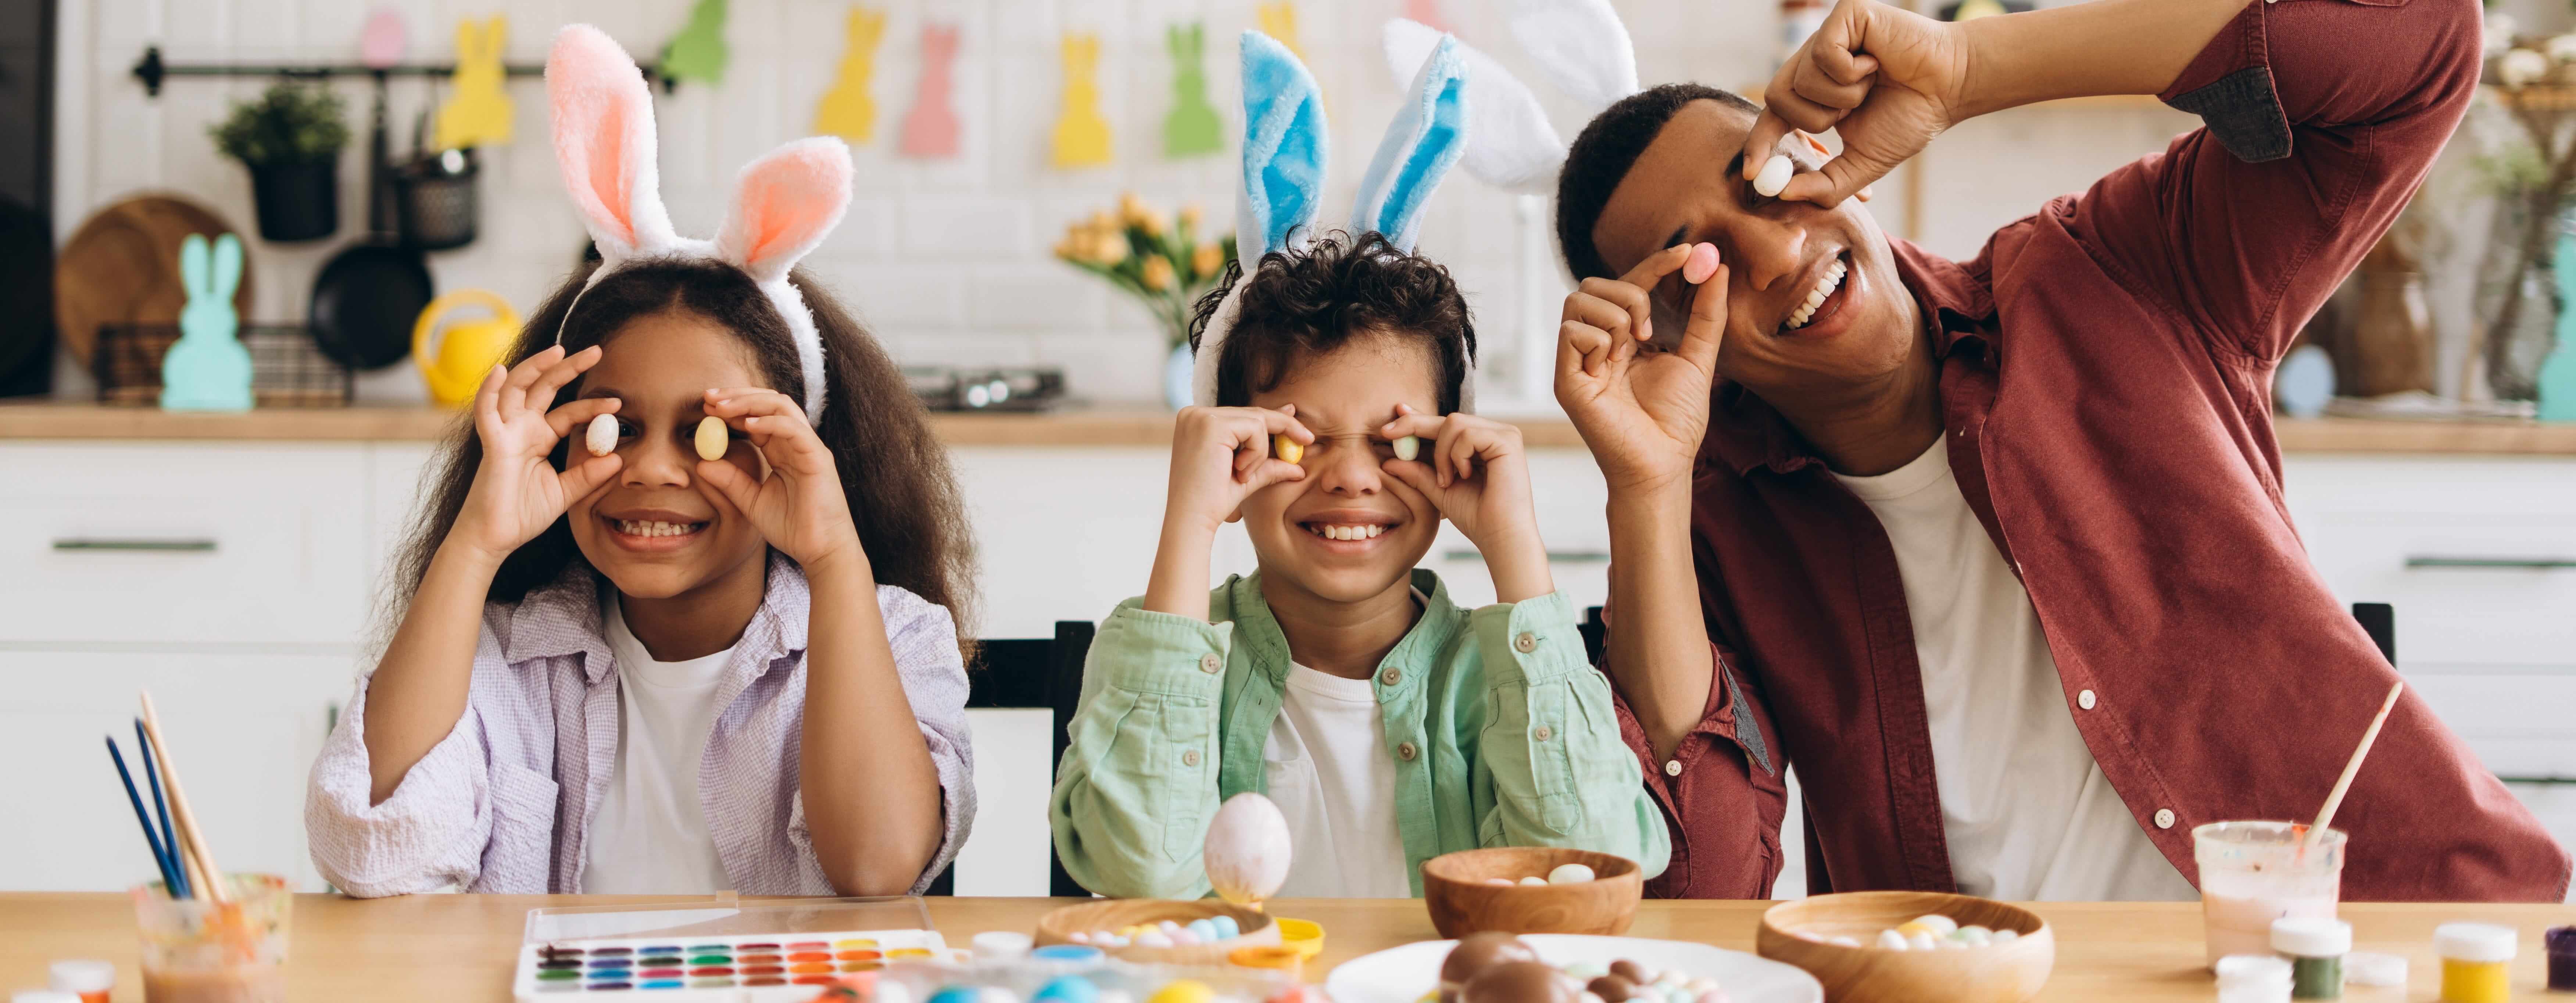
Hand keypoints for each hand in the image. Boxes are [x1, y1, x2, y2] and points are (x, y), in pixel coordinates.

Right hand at [448, 345, 623, 564]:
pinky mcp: (491, 444)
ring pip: (517, 389)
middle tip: (596, 350)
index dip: (591, 406)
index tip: (618, 401)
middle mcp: (521, 429)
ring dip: (535, 367)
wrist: (495, 538)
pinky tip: (500, 371)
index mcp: (539, 438)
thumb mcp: (565, 493)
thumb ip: (589, 475)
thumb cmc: (522, 514)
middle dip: (567, 367)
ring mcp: (505, 433)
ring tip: (559, 350)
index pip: (568, 413)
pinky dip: (489, 390)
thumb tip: (618, 459)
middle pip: (544, 388)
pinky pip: (486, 412)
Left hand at [697, 388, 865, 572]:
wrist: (820, 551)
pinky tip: (747, 425)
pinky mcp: (818, 457)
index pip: (757, 417)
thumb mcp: (751, 502)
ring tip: (722, 407)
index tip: (704, 408)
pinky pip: (794, 429)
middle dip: (737, 397)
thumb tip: (701, 465)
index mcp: (783, 451)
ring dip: (749, 403)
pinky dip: (770, 422)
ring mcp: (809, 447)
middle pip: (769, 403)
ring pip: (782, 407)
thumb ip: (730, 482)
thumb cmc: (793, 528)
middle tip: (708, 398)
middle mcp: (796, 443)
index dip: (731, 408)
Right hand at [1164, 405, 1313, 536]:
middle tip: (1308, 440)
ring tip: (1242, 475)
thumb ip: (1268, 464)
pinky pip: (1255, 429)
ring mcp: (1201, 416)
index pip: (1242, 415)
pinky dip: (1256, 453)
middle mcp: (1195, 414)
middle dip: (1283, 428)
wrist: (1191, 520)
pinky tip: (1239, 472)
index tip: (1296, 419)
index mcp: (1196, 422)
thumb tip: (1297, 463)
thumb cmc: (1212, 503)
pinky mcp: (1211, 424)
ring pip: (1257, 421)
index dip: (1273, 417)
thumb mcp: (1245, 478)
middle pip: (1252, 413)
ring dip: (1261, 452)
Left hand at [1379, 406, 1539, 552]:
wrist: (1499, 537)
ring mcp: (1503, 434)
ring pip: (1454, 423)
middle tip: (1387, 433)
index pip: (1445, 424)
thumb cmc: (1475, 516)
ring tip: (1447, 480)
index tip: (1391, 420)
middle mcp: (1494, 433)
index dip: (1417, 419)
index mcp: (1480, 443)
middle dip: (1415, 426)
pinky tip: (1463, 476)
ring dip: (1441, 453)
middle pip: (1447, 419)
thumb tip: (1387, 461)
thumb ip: (1417, 472)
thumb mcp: (1438, 490)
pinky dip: (1457, 456)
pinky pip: (1467, 434)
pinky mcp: (1507, 441)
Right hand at [1556, 243, 1728, 495]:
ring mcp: (1577, 361)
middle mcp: (1595, 345)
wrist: (1663, 464)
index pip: (1629, 284)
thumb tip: (1718, 267)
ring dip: (1615, 315)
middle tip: (1651, 329)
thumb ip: (1707, 314)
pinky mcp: (1566, 380)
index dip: (1656, 263)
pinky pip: (1572, 332)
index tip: (1689, 252)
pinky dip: (1599, 341)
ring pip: (1577, 300)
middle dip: (1630, 292)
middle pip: (1592, 284)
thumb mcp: (1699, 357)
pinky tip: (1612, 368)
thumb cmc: (1677, 420)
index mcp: (1622, 338)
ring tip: (1634, 347)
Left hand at [1745, 0, 1968, 206]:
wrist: (1951, 86)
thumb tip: (1783, 193)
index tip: (1753, 174)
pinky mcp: (1842, 15)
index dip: (1759, 143)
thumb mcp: (1863, 160)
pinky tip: (1876, 63)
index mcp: (1815, 93)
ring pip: (1799, 80)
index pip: (1773, 116)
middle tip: (1849, 113)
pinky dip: (1852, 72)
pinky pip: (1824, 55)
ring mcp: (1826, 36)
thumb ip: (1826, 183)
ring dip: (1841, 97)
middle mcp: (1814, 62)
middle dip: (1814, 119)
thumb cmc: (1911, 116)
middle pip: (1777, 98)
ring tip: (1871, 83)